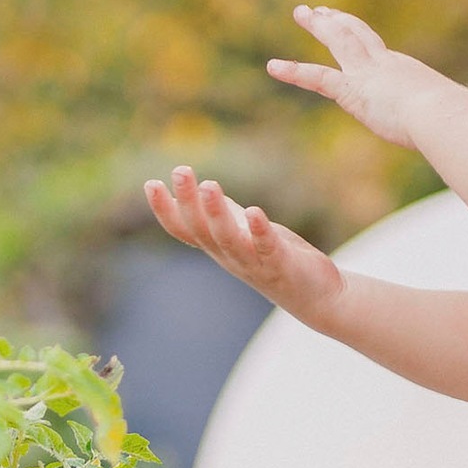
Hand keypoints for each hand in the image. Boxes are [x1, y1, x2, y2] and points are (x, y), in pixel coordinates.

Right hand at [145, 167, 346, 328]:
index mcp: (219, 248)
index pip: (184, 230)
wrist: (316, 296)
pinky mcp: (281, 264)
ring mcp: (254, 262)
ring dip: (216, 214)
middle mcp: (230, 257)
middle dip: (188, 201)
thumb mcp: (246, 234)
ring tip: (209, 186)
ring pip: (228, 239)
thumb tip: (203, 192)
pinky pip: (266, 247)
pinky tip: (255, 212)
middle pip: (201, 230)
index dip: (165, 209)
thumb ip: (226, 215)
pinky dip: (259, 231)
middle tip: (180, 171)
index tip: (150, 184)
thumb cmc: (277, 261)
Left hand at [267, 6, 447, 149]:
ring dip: (318, 25)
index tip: (348, 24)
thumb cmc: (454, 122)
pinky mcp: (353, 90)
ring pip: (339, 40)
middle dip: (336, 20)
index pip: (378, 49)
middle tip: (318, 9)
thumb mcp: (448, 117)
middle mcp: (385, 64)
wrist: (446, 116)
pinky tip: (273, 67)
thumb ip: (447, 119)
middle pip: (356, 33)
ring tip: (301, 12)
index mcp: (404, 71)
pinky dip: (294, 70)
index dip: (360, 34)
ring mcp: (367, 73)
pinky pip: (317, 76)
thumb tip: (462, 129)